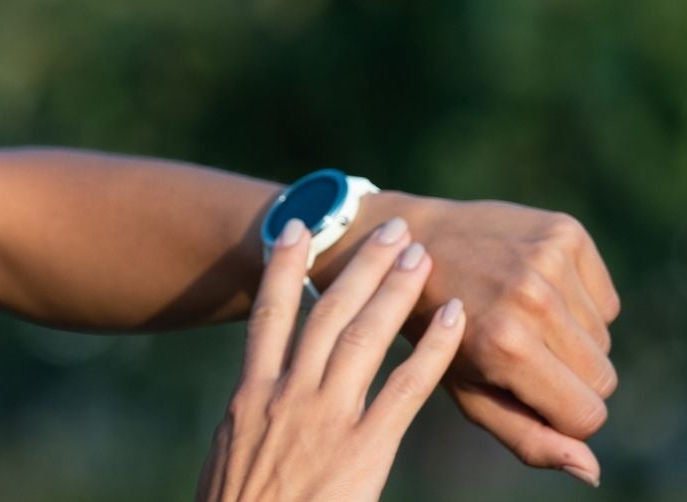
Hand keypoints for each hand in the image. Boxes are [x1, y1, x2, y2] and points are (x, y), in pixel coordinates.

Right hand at [196, 215, 464, 501]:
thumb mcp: (232, 460)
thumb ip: (252, 429)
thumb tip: (252, 418)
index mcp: (250, 397)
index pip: (269, 315)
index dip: (282, 265)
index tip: (298, 225)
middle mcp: (286, 394)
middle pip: (325, 312)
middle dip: (358, 264)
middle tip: (389, 226)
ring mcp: (324, 419)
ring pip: (362, 335)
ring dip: (394, 290)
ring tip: (421, 254)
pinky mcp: (363, 451)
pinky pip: (406, 388)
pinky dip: (432, 350)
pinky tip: (455, 320)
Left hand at [316, 195, 619, 487]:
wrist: (412, 242)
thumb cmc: (436, 330)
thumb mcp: (470, 392)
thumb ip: (529, 438)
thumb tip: (592, 471)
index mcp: (506, 346)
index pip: (587, 416)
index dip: (561, 415)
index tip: (526, 392)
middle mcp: (533, 299)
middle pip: (603, 380)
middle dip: (570, 380)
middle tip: (521, 354)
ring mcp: (551, 260)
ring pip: (605, 340)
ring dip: (574, 341)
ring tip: (521, 319)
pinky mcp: (566, 231)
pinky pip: (608, 301)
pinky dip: (582, 305)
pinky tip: (537, 291)